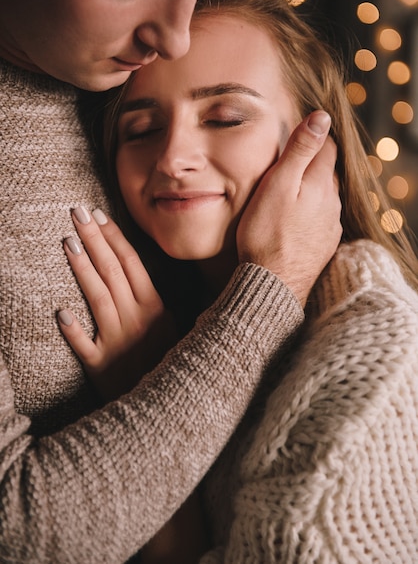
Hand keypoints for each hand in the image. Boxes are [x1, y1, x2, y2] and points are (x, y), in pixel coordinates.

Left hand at [58, 208, 176, 399]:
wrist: (169, 406)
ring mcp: (120, 343)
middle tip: (76, 212)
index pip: (131, 262)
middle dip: (94, 239)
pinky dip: (74, 331)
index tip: (98, 214)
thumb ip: (155, 302)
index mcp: (156, 308)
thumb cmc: (167, 362)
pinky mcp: (103, 368)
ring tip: (67, 242)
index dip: (113, 236)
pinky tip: (60, 313)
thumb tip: (136, 275)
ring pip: (98, 298)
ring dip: (82, 268)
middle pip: (112, 271)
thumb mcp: (172, 328)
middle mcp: (138, 320)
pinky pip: (86, 347)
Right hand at [237, 110, 341, 306]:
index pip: (326, 147)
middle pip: (326, 172)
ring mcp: (330, 226)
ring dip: (310, 191)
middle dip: (310, 165)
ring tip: (286, 195)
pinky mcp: (324, 245)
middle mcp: (332, 203)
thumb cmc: (266, 233)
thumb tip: (322, 117)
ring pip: (324, 197)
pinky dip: (309, 214)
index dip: (312, 137)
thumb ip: (300, 150)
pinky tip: (293, 222)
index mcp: (321, 183)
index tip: (296, 136)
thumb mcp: (278, 184)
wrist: (272, 284)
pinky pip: (321, 220)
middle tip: (286, 166)